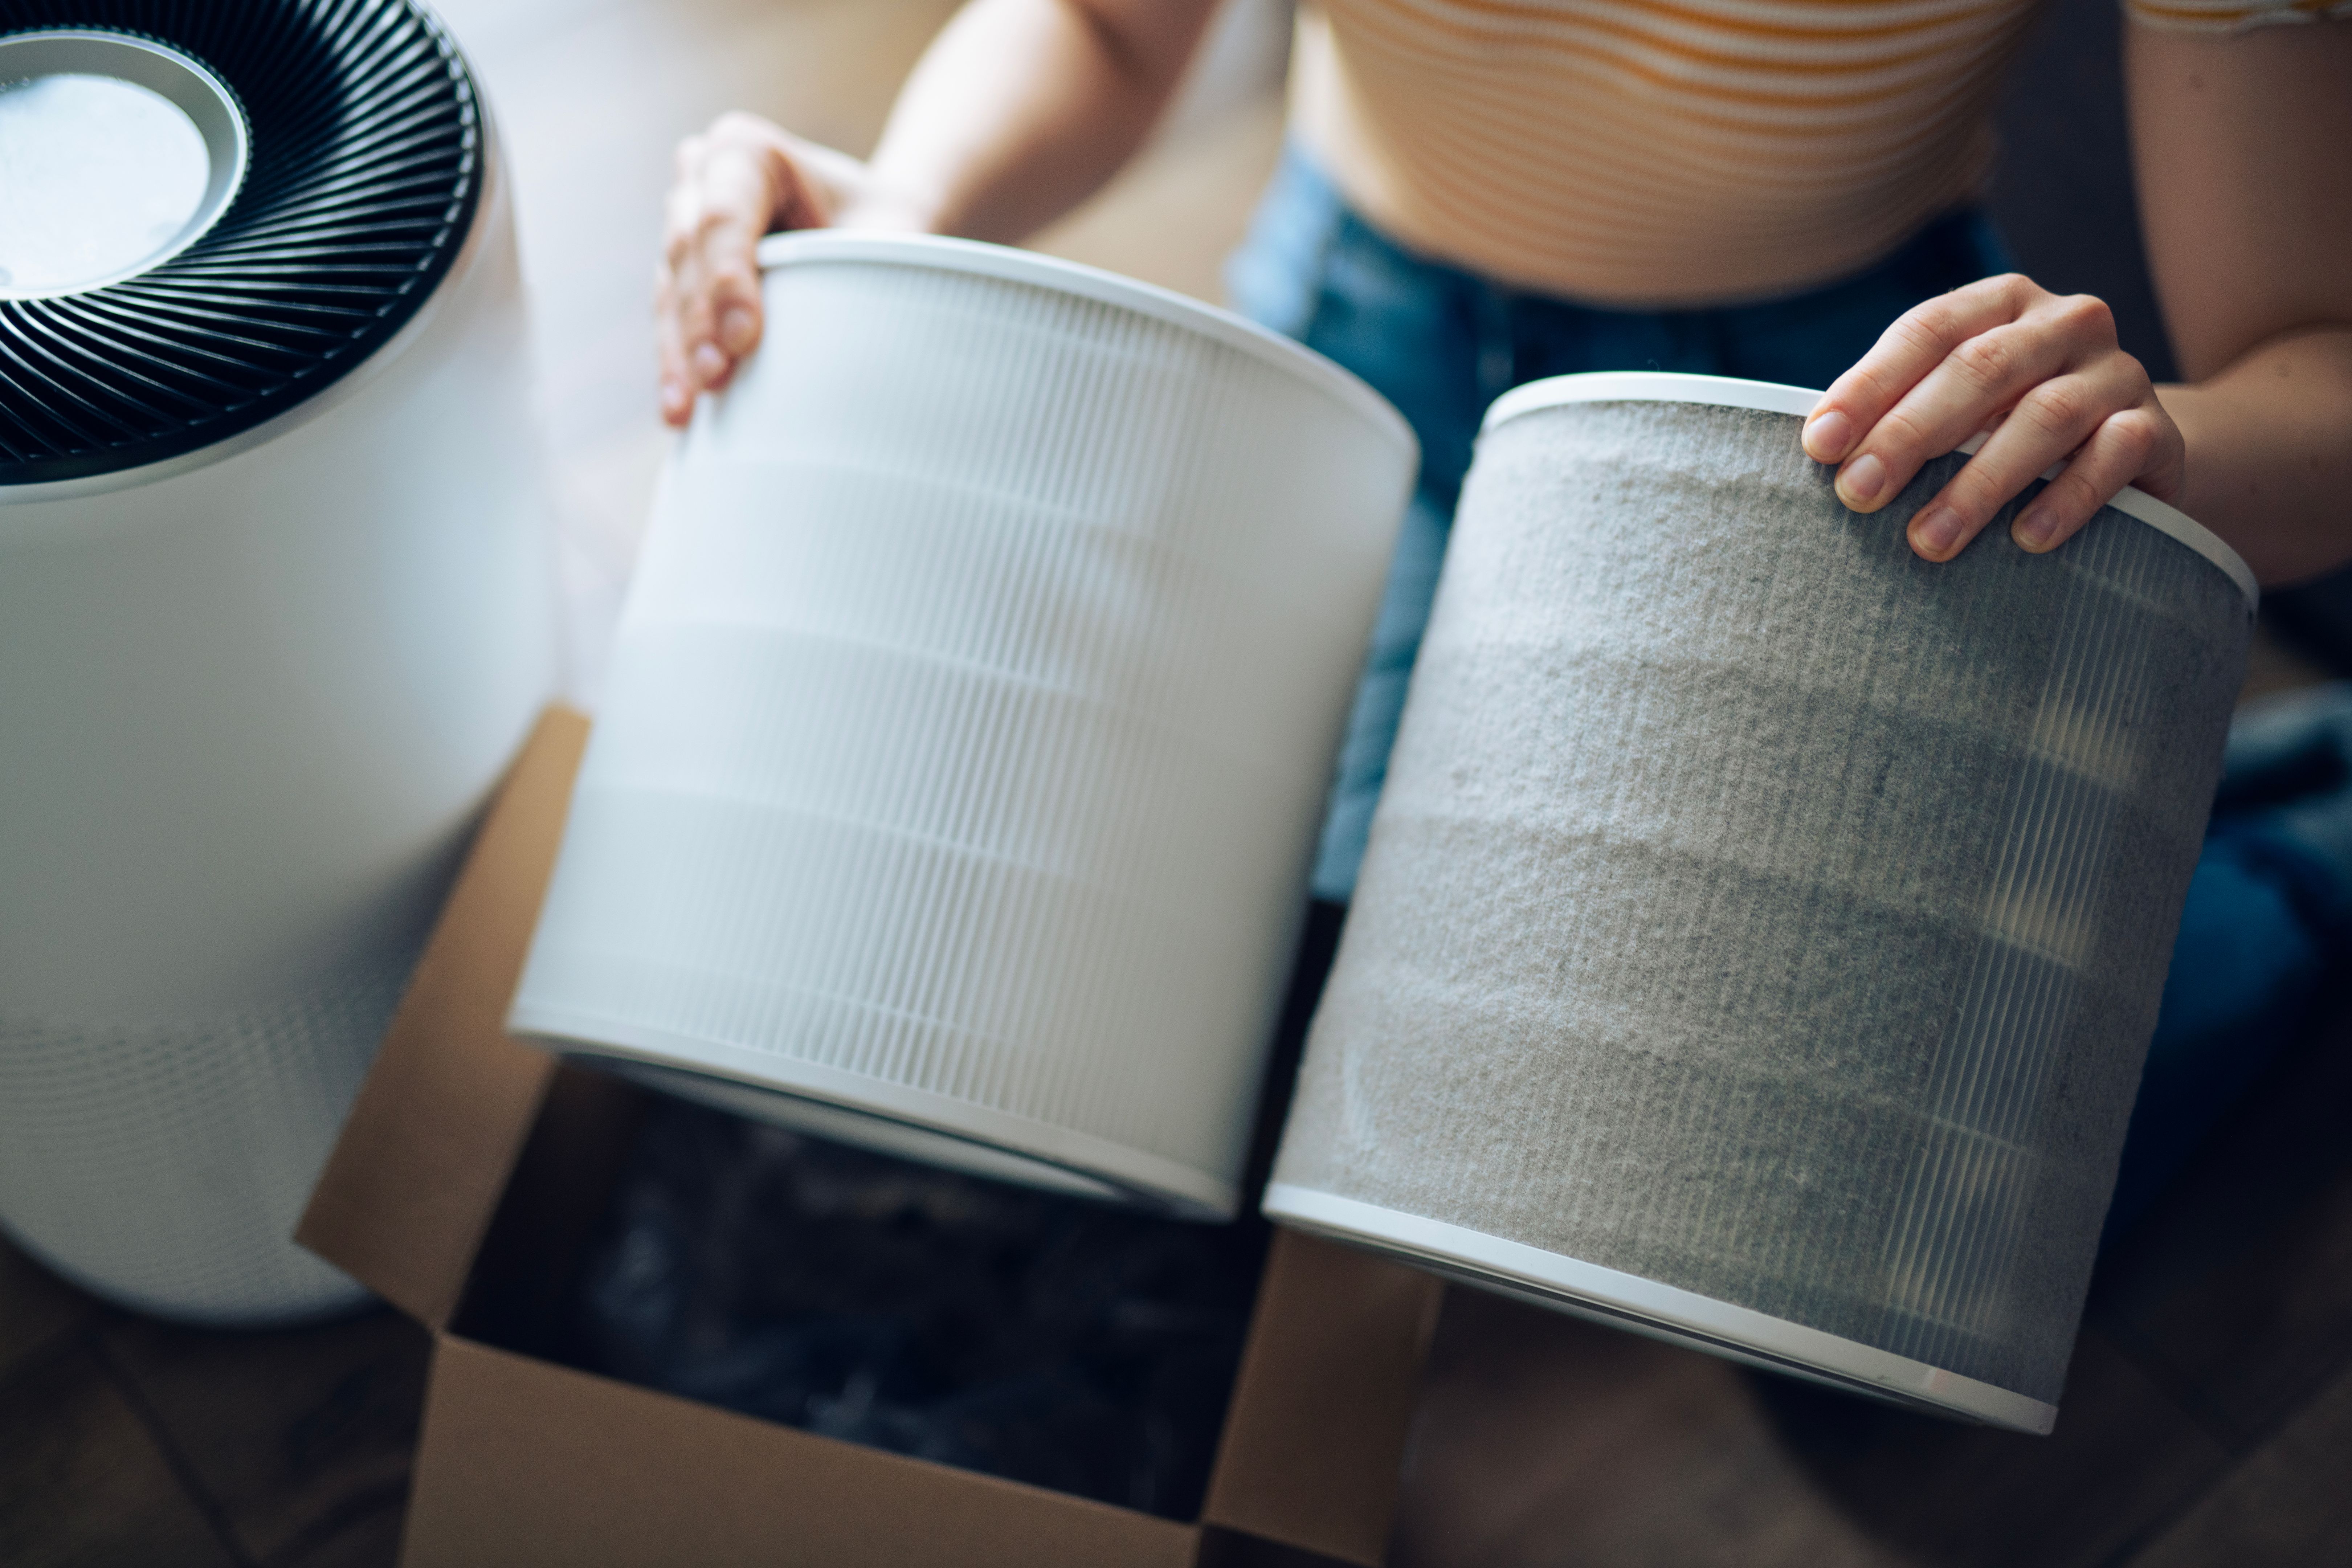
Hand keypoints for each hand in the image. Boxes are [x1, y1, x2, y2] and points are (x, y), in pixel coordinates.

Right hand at [657, 113, 919, 425]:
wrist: (873, 226)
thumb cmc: (884, 227)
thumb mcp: (887, 237)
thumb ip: (867, 268)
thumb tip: (856, 342)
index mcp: (746, 150)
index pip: (725, 216)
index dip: (728, 279)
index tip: (745, 339)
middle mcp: (700, 178)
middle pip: (688, 254)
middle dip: (698, 324)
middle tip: (715, 380)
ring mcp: (682, 224)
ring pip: (670, 291)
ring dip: (678, 354)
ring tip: (686, 410)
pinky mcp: (679, 273)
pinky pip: (669, 320)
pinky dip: (677, 365)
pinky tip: (679, 412)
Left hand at [1800, 274, 2187, 562]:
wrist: (2124, 450)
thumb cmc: (2006, 426)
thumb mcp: (1955, 405)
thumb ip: (1899, 410)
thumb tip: (1819, 449)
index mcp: (2002, 303)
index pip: (1926, 332)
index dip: (1869, 387)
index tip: (1819, 445)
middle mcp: (2066, 322)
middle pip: (1980, 369)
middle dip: (1910, 434)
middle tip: (1858, 494)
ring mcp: (2118, 372)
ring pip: (2045, 416)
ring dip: (1979, 483)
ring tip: (1927, 541)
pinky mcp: (2156, 428)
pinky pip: (2114, 456)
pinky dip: (2067, 498)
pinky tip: (2025, 539)